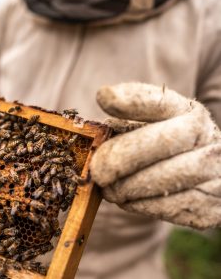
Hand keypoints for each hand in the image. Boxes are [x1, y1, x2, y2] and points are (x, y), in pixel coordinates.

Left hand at [90, 83, 220, 228]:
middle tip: (97, 172)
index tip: (104, 97)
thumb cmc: (168, 147)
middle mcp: (207, 136)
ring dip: (127, 188)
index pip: (159, 101)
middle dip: (121, 159)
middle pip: (161, 143)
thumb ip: (130, 119)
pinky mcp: (212, 204)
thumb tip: (102, 113)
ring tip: (108, 190)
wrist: (207, 174)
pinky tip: (127, 200)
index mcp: (187, 112)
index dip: (131, 100)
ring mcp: (215, 171)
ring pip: (165, 180)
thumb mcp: (154, 126)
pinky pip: (170, 208)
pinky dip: (141, 205)